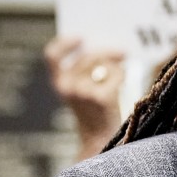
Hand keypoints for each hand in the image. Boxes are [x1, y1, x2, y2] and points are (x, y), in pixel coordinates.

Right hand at [45, 35, 125, 160]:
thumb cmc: (96, 111)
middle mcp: (67, 87)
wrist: (100, 139)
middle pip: (88, 56)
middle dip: (107, 51)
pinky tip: (124, 82)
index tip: (81, 37)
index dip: (65, 43)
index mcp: (59, 83)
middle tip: (122, 51)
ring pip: (104, 64)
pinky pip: (116, 75)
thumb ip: (88, 70)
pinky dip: (122, 77)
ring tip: (123, 69)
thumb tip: (107, 47)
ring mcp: (83, 92)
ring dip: (116, 66)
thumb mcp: (84, 89)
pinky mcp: (101, 98)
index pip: (52, 56)